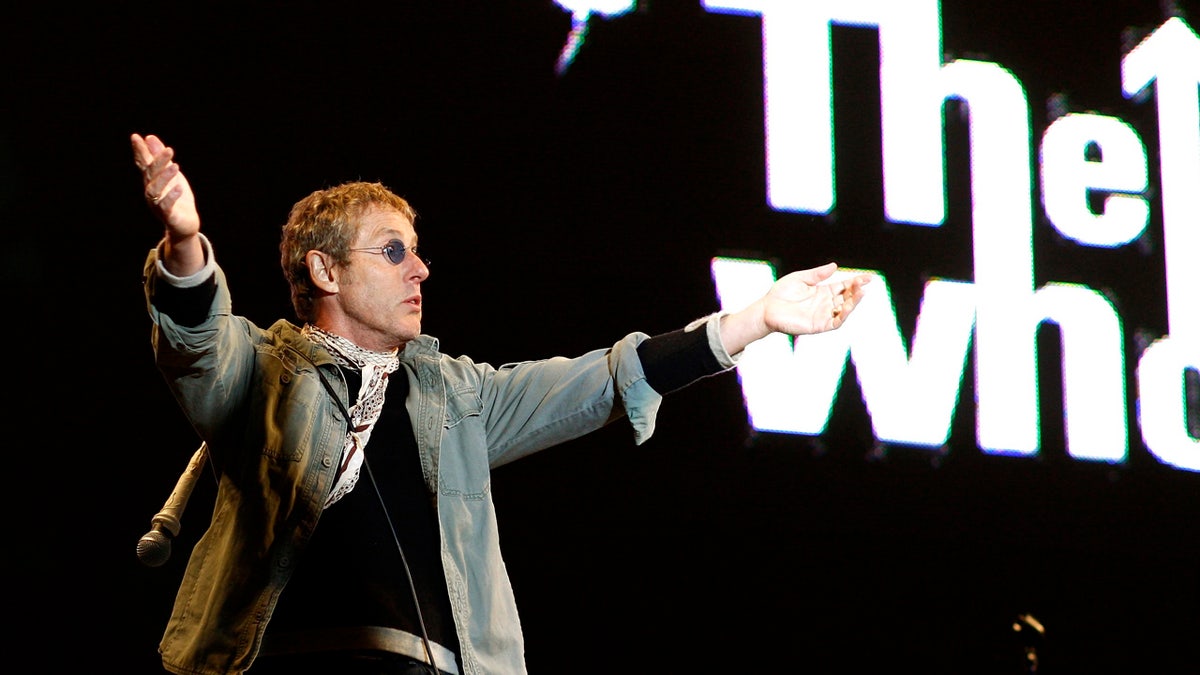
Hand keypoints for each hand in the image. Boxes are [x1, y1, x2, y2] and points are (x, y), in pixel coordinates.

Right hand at [132, 133, 203, 274]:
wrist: (185, 225)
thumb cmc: (177, 198)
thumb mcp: (171, 175)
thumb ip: (161, 158)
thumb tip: (149, 137)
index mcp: (151, 181)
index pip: (143, 164)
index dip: (140, 151)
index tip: (136, 137)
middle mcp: (151, 192)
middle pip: (151, 175)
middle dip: (158, 161)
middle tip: (169, 150)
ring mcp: (158, 204)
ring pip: (155, 190)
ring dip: (165, 178)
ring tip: (176, 166)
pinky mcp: (168, 216)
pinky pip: (166, 206)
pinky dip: (171, 197)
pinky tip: (179, 188)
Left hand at [761, 262, 870, 335]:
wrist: (767, 309)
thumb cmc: (780, 293)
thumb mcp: (800, 278)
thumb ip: (817, 274)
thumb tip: (835, 266)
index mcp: (823, 291)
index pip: (844, 286)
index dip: (857, 282)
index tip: (869, 277)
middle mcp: (826, 304)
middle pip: (847, 297)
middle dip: (857, 290)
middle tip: (864, 283)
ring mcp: (823, 315)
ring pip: (845, 310)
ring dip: (854, 302)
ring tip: (861, 292)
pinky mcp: (818, 325)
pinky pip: (835, 322)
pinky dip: (844, 315)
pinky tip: (848, 306)